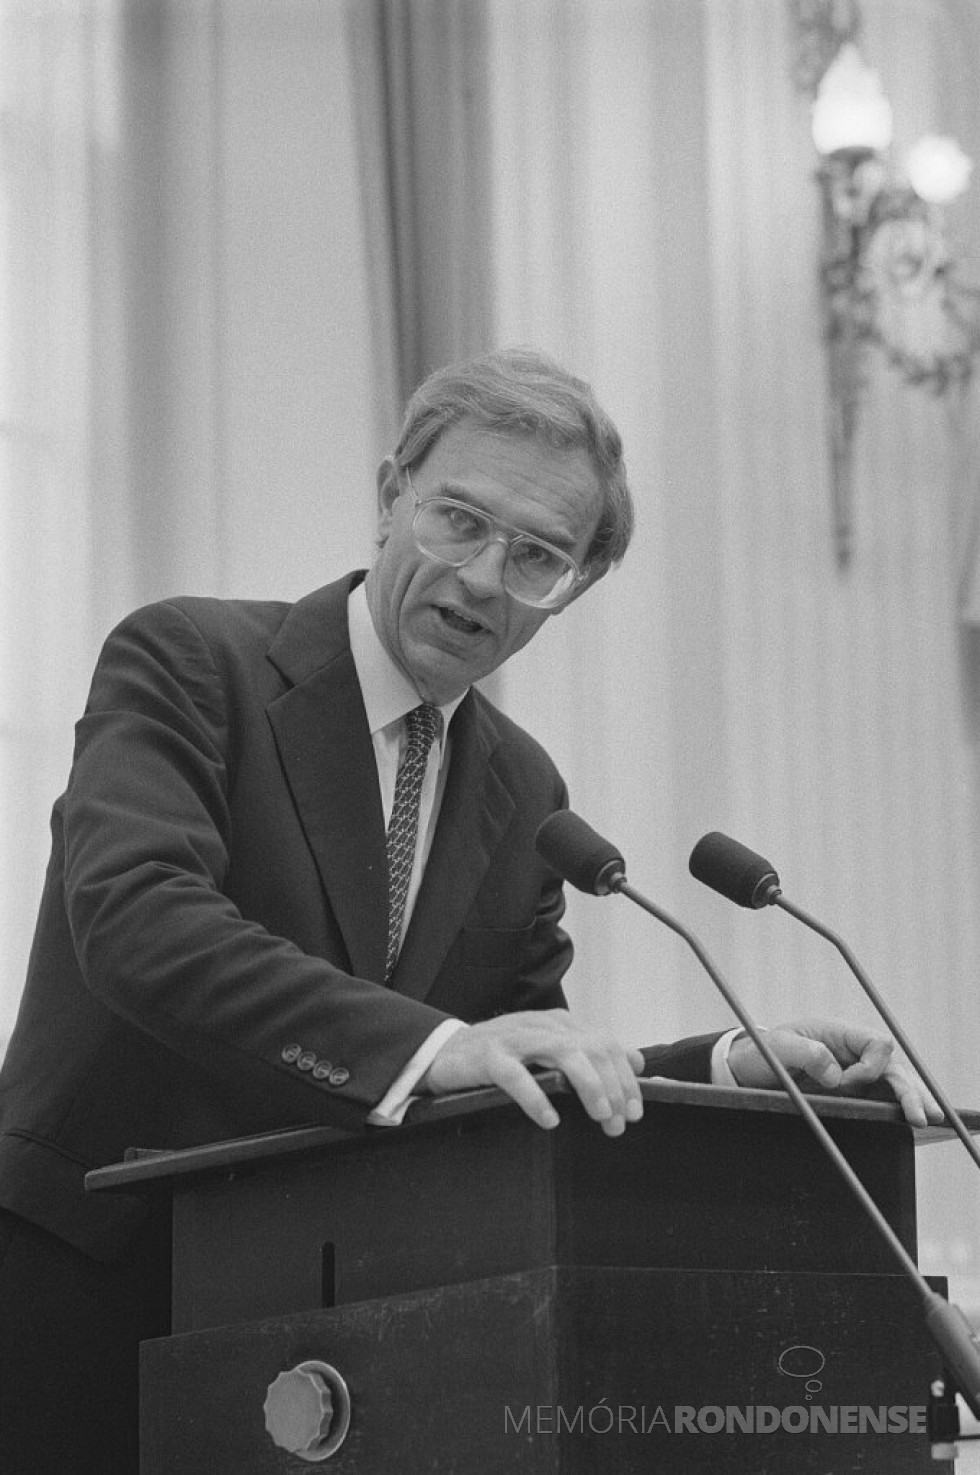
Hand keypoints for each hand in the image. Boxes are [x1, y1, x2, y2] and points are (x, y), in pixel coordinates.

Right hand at [420, 1009, 645, 1135]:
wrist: (444, 1052)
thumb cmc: (501, 1055)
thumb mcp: (549, 1049)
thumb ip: (591, 1052)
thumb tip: (637, 1060)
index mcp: (558, 1024)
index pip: (606, 1042)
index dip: (626, 1077)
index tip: (635, 1110)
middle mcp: (541, 1025)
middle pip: (592, 1047)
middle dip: (613, 1086)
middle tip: (619, 1123)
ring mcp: (515, 1038)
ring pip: (564, 1053)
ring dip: (588, 1085)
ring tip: (600, 1115)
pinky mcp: (489, 1056)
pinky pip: (516, 1076)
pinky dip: (536, 1098)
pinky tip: (549, 1119)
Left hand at [727, 1017, 942, 1127]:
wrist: (748, 1070)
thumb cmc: (762, 1053)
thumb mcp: (776, 1049)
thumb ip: (805, 1053)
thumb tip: (836, 1073)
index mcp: (837, 1033)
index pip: (875, 1043)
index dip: (870, 1065)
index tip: (848, 1081)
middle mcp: (851, 1052)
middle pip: (892, 1066)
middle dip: (909, 1088)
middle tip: (922, 1114)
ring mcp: (854, 1072)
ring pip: (893, 1082)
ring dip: (912, 1098)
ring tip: (929, 1119)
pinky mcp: (851, 1092)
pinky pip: (881, 1097)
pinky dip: (899, 1106)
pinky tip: (914, 1121)